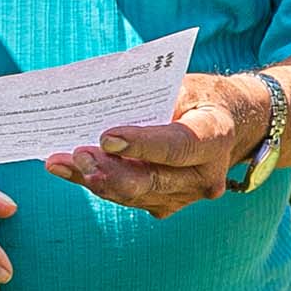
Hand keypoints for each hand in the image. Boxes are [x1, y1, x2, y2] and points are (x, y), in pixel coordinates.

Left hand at [46, 73, 261, 218]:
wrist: (230, 125)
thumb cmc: (200, 97)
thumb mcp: (184, 85)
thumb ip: (152, 98)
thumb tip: (103, 109)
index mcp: (215, 137)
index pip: (178, 146)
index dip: (143, 144)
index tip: (107, 137)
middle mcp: (205, 175)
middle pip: (153, 180)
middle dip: (111, 171)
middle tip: (78, 156)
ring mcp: (186, 196)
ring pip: (135, 194)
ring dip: (94, 180)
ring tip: (60, 163)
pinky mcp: (167, 204)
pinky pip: (128, 197)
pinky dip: (97, 183)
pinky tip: (67, 170)